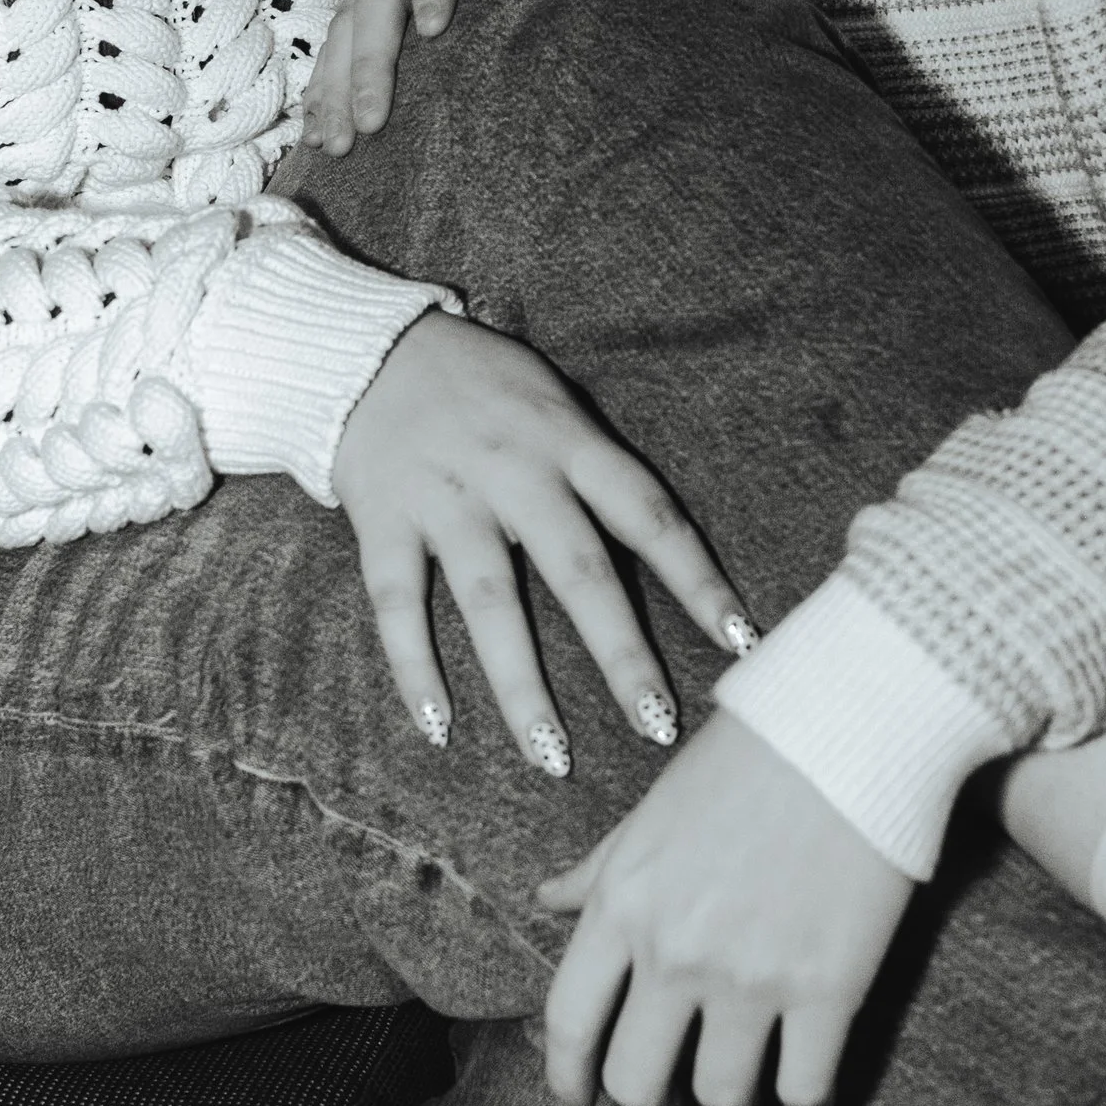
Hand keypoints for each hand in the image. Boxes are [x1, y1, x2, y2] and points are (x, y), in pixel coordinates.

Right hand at [303, 0, 616, 153]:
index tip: (435, 29)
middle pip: (379, 1)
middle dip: (371, 63)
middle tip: (374, 121)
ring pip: (344, 31)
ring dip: (336, 88)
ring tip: (340, 145)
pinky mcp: (358, 9)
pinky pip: (331, 50)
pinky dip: (321, 92)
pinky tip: (318, 137)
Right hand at [334, 310, 749, 760]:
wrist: (366, 350)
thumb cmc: (483, 388)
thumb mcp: (555, 405)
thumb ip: (597, 470)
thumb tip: (664, 553)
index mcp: (569, 441)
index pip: (649, 515)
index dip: (698, 579)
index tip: (740, 642)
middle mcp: (513, 471)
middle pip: (579, 571)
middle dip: (621, 655)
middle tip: (656, 727)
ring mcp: (445, 497)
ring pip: (490, 601)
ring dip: (521, 686)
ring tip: (552, 755)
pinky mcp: (382, 518)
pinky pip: (398, 604)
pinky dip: (415, 669)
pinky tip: (439, 729)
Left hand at [538, 712, 914, 1105]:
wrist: (854, 726)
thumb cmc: (750, 757)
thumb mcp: (653, 811)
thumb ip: (600, 869)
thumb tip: (546, 899)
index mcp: (623, 903)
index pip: (569, 1023)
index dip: (568, 1082)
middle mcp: (674, 950)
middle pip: (636, 1082)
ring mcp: (751, 975)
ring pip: (722, 1099)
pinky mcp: (829, 987)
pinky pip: (805, 1087)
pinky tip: (808, 1103)